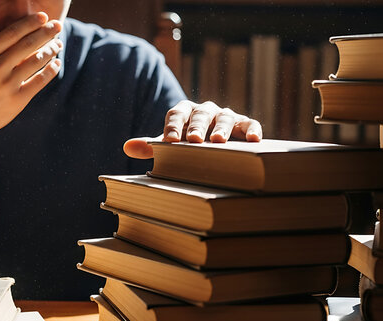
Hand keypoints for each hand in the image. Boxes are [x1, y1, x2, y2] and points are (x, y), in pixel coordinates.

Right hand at [0, 11, 62, 158]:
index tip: (42, 16)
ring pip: (36, 62)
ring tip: (58, 43)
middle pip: (27, 45)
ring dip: (51, 50)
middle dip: (46, 32)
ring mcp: (7, 85)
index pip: (11, 34)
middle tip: (57, 25)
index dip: (29, 23)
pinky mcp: (17, 100)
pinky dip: (51, 71)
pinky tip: (56, 64)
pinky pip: (39, 82)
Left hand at [123, 100, 262, 158]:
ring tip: (218, 141)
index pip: (176, 114)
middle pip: (199, 115)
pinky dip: (253, 129)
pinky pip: (249, 124)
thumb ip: (151, 147)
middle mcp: (205, 111)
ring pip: (224, 118)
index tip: (169, 142)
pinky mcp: (245, 125)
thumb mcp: (169, 147)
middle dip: (195, 127)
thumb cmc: (186, 146)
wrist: (212, 147)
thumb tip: (127, 147)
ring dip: (221, 128)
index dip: (172, 127)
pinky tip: (255, 140)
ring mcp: (225, 116)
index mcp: (184, 112)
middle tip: (192, 140)